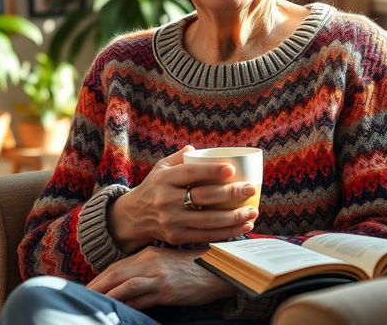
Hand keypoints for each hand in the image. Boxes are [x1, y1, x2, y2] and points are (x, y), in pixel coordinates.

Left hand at [86, 246, 234, 309]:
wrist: (217, 271)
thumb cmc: (191, 270)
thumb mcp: (166, 265)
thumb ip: (146, 270)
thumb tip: (126, 286)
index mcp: (147, 254)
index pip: (116, 266)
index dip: (98, 279)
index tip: (83, 289)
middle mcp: (149, 261)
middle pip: (114, 274)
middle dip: (94, 287)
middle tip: (76, 298)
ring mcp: (156, 274)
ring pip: (123, 285)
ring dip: (104, 295)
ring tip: (88, 305)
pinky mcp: (165, 288)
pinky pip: (138, 297)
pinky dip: (123, 303)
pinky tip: (113, 310)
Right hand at [109, 145, 257, 250]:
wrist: (133, 217)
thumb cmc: (155, 186)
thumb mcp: (162, 167)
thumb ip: (181, 157)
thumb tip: (198, 148)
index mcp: (164, 179)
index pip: (191, 174)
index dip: (212, 171)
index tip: (232, 170)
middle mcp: (166, 200)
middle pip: (203, 197)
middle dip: (231, 194)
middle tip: (250, 189)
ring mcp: (172, 221)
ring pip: (208, 221)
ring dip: (234, 217)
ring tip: (252, 212)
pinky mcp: (177, 237)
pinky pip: (206, 236)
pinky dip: (227, 233)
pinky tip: (243, 227)